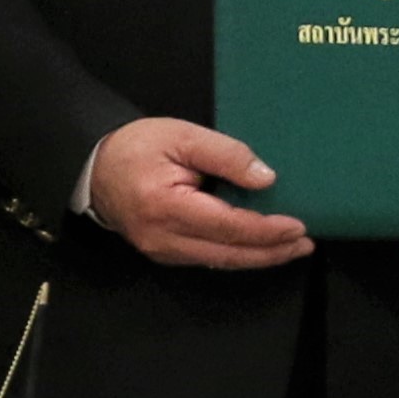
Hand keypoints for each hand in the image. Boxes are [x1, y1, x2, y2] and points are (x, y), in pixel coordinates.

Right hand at [89, 116, 314, 270]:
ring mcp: (162, 251)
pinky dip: (237, 254)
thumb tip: (265, 179)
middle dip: (271, 252)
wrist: (93, 168)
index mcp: (166, 206)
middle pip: (229, 254)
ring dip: (258, 256)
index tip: (297, 227)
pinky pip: (208, 259)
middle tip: (304, 244)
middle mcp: (164, 238)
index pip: (228, 226)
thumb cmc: (136, 147)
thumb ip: (225, 155)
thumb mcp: (182, 136)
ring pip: (220, 262)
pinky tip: (258, 246)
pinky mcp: (164, 254)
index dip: (266, 230)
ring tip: (291, 247)